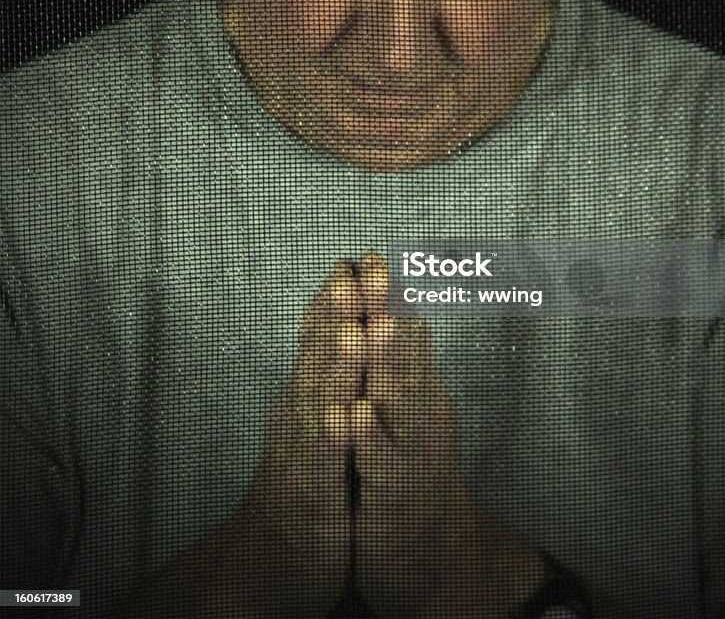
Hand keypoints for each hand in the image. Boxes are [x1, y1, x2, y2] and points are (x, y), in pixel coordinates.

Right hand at [242, 260, 364, 616]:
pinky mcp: (310, 493)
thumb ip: (329, 372)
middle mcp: (303, 411)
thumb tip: (347, 322)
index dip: (345, 296)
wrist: (271, 557)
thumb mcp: (320, 418)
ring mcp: (304, 450)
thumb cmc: (305, 483)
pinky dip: (331, 434)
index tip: (363, 256)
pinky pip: (321, 461)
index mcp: (314, 392)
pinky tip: (340, 413)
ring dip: (336, 360)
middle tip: (356, 267)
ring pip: (321, 397)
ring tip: (352, 324)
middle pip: (322, 352)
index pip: (328, 335)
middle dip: (341, 310)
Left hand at [349, 253, 547, 618]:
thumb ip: (402, 365)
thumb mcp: (407, 414)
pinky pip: (382, 463)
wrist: (434, 559)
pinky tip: (355, 413)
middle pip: (404, 352)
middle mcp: (420, 413)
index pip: (404, 334)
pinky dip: (368, 437)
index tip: (370, 253)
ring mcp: (411, 452)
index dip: (387, 294)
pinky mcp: (396, 495)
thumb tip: (395, 312)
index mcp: (417, 392)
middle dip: (386, 308)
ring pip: (399, 400)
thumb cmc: (412, 478)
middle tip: (373, 264)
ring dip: (387, 359)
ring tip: (375, 322)